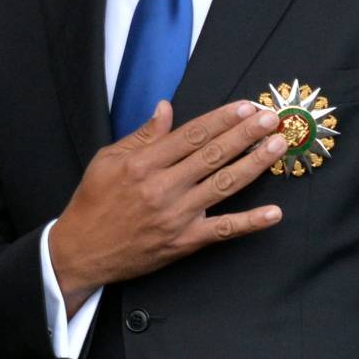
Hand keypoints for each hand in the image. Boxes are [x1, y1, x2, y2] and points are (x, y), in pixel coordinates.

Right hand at [49, 100, 285, 311]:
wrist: (81, 251)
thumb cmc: (93, 203)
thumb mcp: (108, 160)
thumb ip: (142, 135)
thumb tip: (166, 108)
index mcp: (143, 163)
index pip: (192, 134)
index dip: (222, 119)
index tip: (245, 107)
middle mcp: (162, 187)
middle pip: (213, 154)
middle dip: (246, 134)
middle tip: (271, 119)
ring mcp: (176, 216)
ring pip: (223, 185)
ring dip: (255, 165)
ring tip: (277, 147)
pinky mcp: (183, 242)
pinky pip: (222, 230)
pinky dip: (250, 222)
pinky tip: (274, 213)